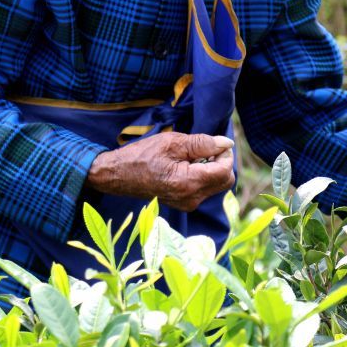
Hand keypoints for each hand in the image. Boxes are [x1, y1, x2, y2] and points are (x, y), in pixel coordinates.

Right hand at [85, 131, 235, 211]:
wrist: (119, 175)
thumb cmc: (142, 155)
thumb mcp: (172, 142)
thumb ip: (202, 143)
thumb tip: (227, 143)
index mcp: (188, 183)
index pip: (224, 171)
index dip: (224, 154)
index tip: (213, 143)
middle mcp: (191, 198)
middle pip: (225, 181)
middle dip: (221, 162)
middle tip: (204, 149)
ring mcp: (188, 204)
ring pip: (217, 185)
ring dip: (212, 169)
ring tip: (192, 157)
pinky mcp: (185, 204)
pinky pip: (205, 189)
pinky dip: (204, 176)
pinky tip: (187, 166)